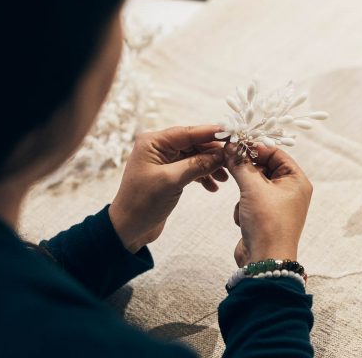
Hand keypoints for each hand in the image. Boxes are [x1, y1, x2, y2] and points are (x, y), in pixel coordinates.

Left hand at [109, 125, 226, 252]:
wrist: (128, 229)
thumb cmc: (142, 203)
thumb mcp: (172, 181)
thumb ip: (198, 164)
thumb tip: (222, 154)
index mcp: (153, 142)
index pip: (188, 132)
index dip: (211, 132)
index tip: (233, 133)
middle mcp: (157, 147)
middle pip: (193, 143)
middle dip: (213, 153)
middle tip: (233, 160)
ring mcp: (163, 160)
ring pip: (194, 156)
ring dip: (210, 166)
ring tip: (224, 178)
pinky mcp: (168, 174)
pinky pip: (191, 168)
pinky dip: (202, 176)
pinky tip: (213, 187)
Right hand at [224, 143, 312, 266]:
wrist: (264, 261)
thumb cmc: (267, 222)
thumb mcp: (252, 188)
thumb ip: (240, 164)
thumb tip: (230, 146)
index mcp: (296, 180)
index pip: (276, 153)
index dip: (256, 148)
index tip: (235, 144)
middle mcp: (290, 190)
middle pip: (263, 167)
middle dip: (247, 172)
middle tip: (230, 164)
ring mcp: (277, 204)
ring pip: (253, 183)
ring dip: (244, 192)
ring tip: (245, 206)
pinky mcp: (264, 216)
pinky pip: (249, 199)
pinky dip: (243, 206)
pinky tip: (245, 219)